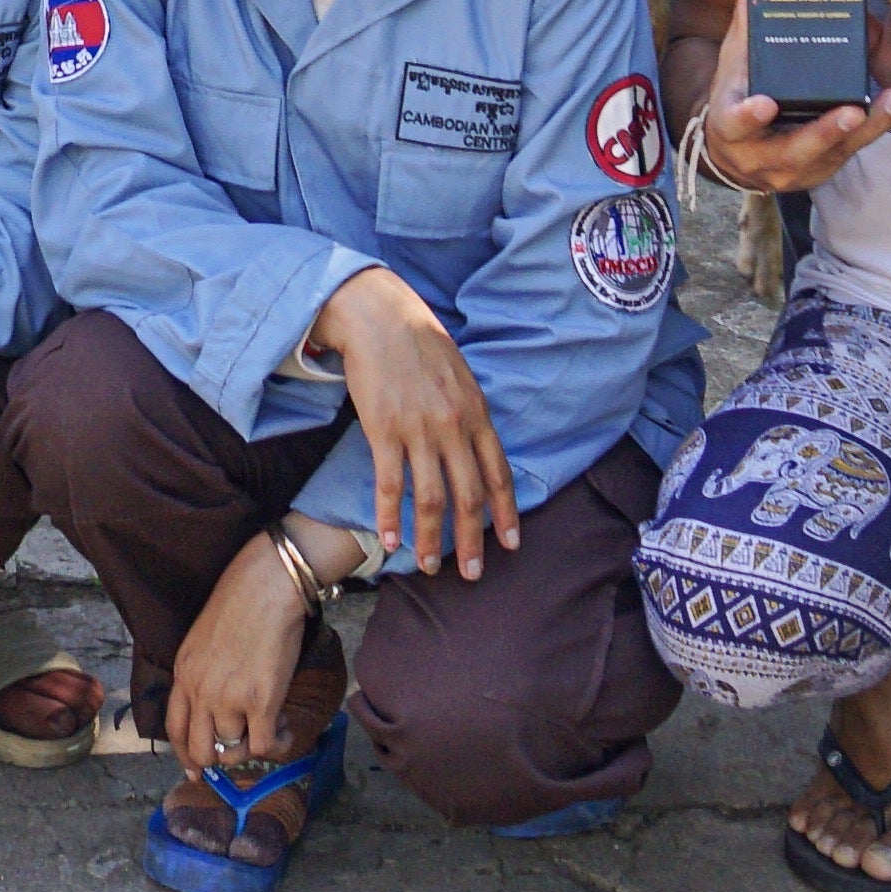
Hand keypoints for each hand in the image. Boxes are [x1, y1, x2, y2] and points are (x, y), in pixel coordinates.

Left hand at [163, 524, 324, 780]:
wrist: (266, 586)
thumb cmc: (241, 603)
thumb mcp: (202, 639)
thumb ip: (202, 673)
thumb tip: (217, 703)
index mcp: (183, 674)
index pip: (174, 729)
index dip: (184, 754)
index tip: (195, 768)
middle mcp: (201, 692)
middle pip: (199, 749)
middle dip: (218, 760)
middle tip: (237, 754)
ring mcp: (229, 699)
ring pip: (233, 750)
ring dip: (252, 746)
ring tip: (269, 727)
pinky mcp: (261, 702)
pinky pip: (263, 746)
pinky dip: (275, 746)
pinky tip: (284, 730)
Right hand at [315, 267, 517, 580]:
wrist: (380, 317)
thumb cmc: (420, 345)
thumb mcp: (461, 377)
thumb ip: (470, 416)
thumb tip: (477, 451)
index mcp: (477, 414)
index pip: (499, 474)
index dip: (506, 513)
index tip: (510, 545)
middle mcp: (453, 426)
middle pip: (468, 496)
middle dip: (472, 540)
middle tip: (473, 573)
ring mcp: (418, 430)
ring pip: (431, 498)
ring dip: (432, 539)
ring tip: (429, 566)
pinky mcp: (383, 430)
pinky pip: (391, 484)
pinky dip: (391, 517)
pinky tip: (390, 541)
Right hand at [693, 5, 890, 193]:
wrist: (740, 150)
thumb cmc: (737, 96)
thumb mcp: (735, 63)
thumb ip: (747, 22)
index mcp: (730, 126)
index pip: (734, 123)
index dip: (748, 116)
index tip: (765, 104)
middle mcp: (761, 156)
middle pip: (794, 149)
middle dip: (824, 131)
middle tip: (851, 111)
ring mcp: (795, 168)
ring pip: (833, 154)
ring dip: (866, 131)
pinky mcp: (823, 168)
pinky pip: (852, 152)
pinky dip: (877, 131)